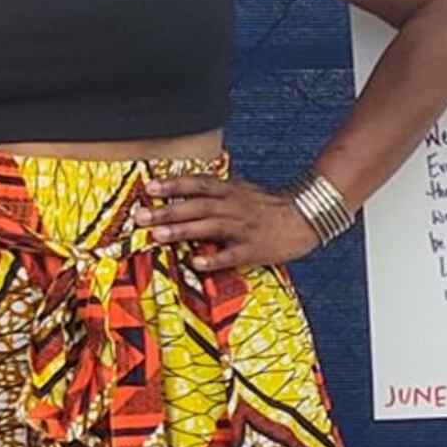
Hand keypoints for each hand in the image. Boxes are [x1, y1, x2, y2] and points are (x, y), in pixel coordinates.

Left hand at [140, 174, 319, 274]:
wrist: (306, 218)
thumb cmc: (271, 206)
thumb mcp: (245, 190)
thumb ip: (219, 190)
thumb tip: (191, 186)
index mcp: (232, 191)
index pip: (198, 184)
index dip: (174, 185)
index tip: (150, 188)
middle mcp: (235, 207)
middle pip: (197, 206)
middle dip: (167, 210)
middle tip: (141, 216)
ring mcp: (244, 228)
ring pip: (209, 227)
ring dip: (182, 231)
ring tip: (158, 236)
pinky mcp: (253, 249)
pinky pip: (231, 254)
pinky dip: (213, 258)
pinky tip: (195, 262)